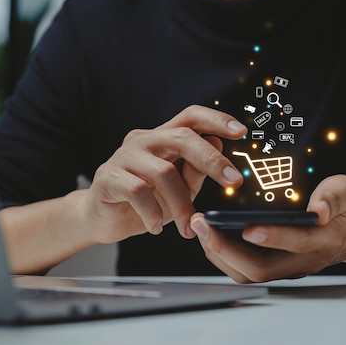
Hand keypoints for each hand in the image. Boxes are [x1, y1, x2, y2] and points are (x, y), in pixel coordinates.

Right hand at [81, 105, 246, 243]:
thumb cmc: (147, 201)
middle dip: (212, 160)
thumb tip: (218, 144)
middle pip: (182, 137)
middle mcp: (144, 140)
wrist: (104, 219)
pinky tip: (156, 227)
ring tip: (187, 228)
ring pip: (163, 172)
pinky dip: (152, 212)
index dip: (217, 119)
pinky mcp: (108, 177)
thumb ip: (196, 169)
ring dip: (181, 204)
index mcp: (164, 138)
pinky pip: (137, 191)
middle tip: (234, 182)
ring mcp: (123, 156)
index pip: (191, 116)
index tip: (241, 132)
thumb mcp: (180, 189)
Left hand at [190, 175, 345, 282]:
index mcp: (324, 241)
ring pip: (248, 273)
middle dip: (225, 249)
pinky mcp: (279, 266)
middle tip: (202, 224)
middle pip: (260, 269)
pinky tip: (211, 235)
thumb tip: (318, 209)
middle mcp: (303, 261)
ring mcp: (289, 267)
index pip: (296, 244)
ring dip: (219, 254)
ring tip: (200, 228)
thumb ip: (333, 197)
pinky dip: (225, 255)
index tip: (246, 227)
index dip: (272, 237)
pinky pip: (247, 269)